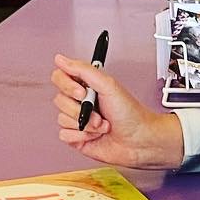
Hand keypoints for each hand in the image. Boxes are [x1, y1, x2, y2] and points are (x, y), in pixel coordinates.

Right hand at [52, 55, 184, 168]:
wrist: (139, 140)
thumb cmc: (131, 113)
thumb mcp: (108, 85)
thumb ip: (83, 70)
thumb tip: (61, 59)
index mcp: (87, 85)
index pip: (60, 77)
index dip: (67, 85)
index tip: (82, 92)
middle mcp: (80, 102)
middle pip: (59, 100)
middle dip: (81, 109)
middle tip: (98, 111)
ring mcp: (78, 120)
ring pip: (62, 119)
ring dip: (86, 124)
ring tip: (102, 125)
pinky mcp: (77, 137)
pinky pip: (64, 135)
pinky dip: (81, 136)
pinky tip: (95, 135)